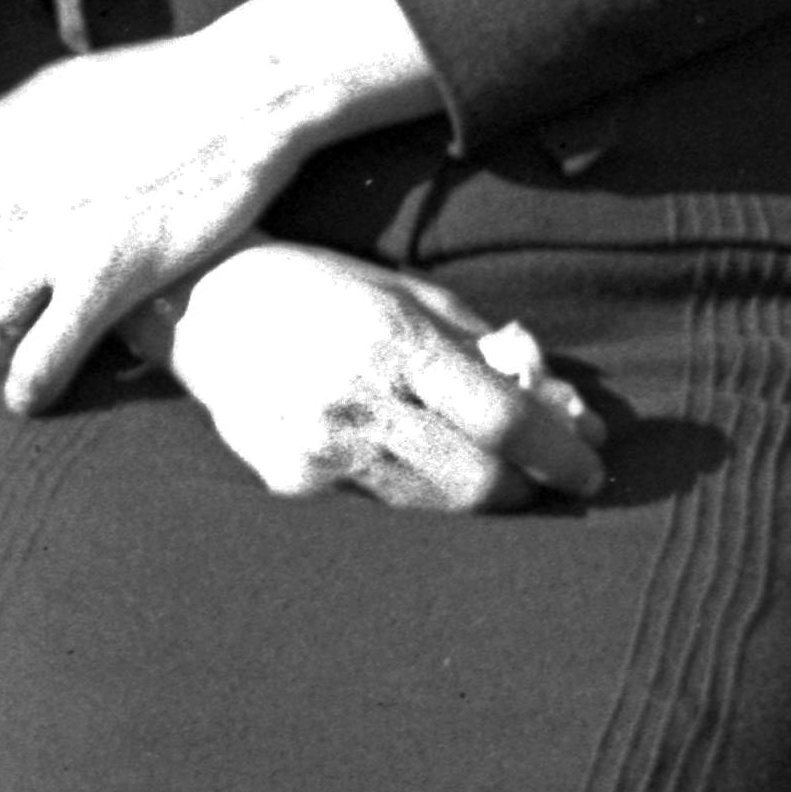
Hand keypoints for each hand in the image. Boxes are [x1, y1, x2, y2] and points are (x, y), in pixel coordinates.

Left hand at [0, 0, 441, 409]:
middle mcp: (1, 193)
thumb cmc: (167, 83)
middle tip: (5, 329)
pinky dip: (29, 388)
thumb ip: (3, 132)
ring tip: (19, 360)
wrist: (243, 89)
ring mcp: (48, 237)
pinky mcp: (104, 276)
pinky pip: (38, 359)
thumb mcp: (56, 89)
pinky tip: (36, 396)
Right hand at [164, 246, 606, 514]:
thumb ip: (487, 350)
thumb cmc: (322, 287)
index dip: (560, 452)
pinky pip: (380, 502)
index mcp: (393, 341)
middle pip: (477, 481)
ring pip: (432, 504)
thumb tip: (567, 407)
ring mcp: (317, 450)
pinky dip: (417, 489)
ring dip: (479, 493)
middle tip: (551, 476)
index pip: (503, 419)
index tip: (589, 466)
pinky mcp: (289, 482)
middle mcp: (354, 402)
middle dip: (529, 486)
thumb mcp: (411, 294)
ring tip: (496, 467)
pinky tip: (415, 458)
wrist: (201, 306)